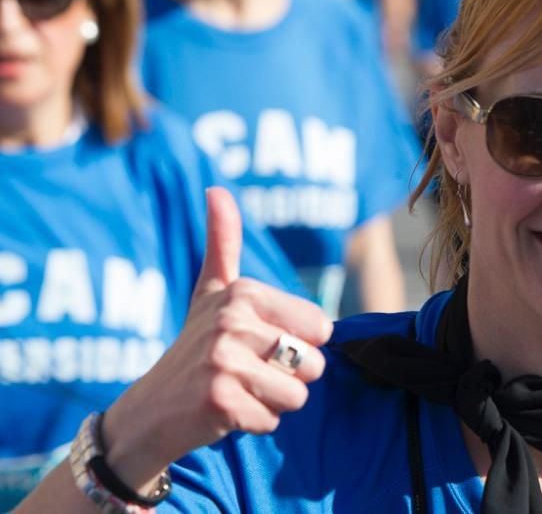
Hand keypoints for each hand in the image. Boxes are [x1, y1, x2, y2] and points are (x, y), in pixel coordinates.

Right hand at [100, 187, 333, 491]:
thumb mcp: (210, 292)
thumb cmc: (194, 347)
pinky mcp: (220, 402)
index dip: (300, 345)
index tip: (262, 344)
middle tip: (249, 372)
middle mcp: (232, 321)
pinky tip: (226, 412)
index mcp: (243, 292)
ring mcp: (224, 362)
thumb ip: (222, 242)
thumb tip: (217, 189)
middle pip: (314, 363)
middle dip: (290, 378)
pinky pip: (273, 420)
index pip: (321, 328)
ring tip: (240, 390)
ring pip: (298, 395)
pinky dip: (255, 424)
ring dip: (274, 402)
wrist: (148, 410)